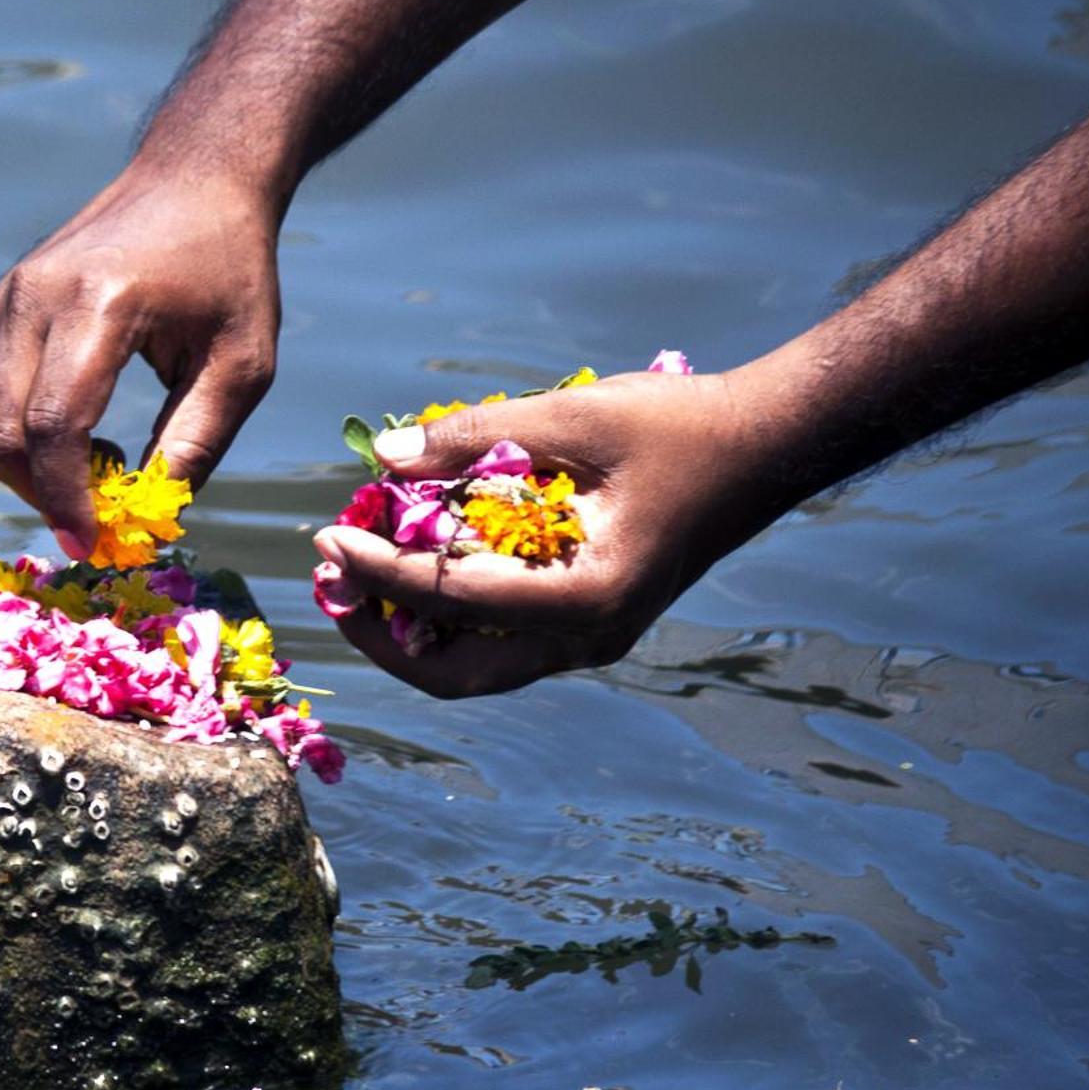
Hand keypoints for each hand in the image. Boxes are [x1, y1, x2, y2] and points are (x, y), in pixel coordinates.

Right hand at [0, 162, 280, 557]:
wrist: (193, 178)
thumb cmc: (230, 272)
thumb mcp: (242, 365)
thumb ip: (195, 444)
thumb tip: (147, 523)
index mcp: (100, 302)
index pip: (55, 424)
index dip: (66, 499)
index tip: (92, 544)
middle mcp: (34, 296)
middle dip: (38, 495)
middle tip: (94, 520)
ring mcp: (6, 298)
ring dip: (27, 472)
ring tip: (98, 467)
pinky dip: (22, 438)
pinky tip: (81, 434)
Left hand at [313, 369, 778, 695]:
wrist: (763, 446)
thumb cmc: (678, 425)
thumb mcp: (572, 416)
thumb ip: (475, 437)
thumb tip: (382, 457)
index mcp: (586, 600)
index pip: (453, 601)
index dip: (377, 572)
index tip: (325, 536)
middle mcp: (586, 640)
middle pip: (452, 673)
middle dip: (380, 631)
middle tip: (331, 575)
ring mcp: (589, 640)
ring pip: (475, 666)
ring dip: (409, 627)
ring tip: (357, 569)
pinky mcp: (588, 622)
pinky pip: (501, 638)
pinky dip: (449, 610)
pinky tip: (416, 557)